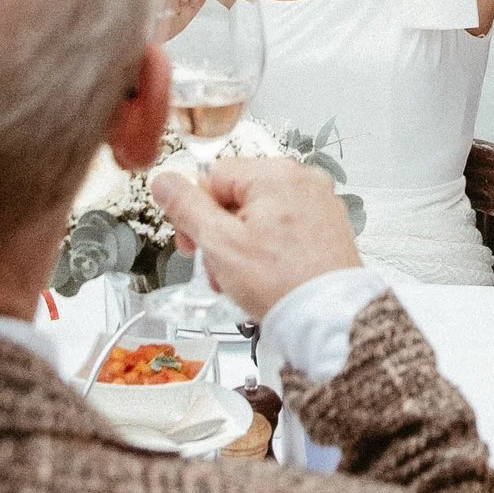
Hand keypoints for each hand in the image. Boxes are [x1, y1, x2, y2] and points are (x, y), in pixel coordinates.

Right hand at [149, 156, 359, 322]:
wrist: (328, 318)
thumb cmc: (282, 283)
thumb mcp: (220, 244)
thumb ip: (187, 208)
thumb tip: (165, 181)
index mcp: (275, 173)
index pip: (213, 176)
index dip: (195, 212)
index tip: (192, 241)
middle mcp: (302, 179)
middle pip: (237, 194)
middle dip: (219, 233)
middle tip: (216, 264)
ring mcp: (318, 201)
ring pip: (260, 213)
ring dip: (241, 244)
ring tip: (240, 278)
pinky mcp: (327, 225)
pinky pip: (284, 226)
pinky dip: (268, 247)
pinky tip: (265, 275)